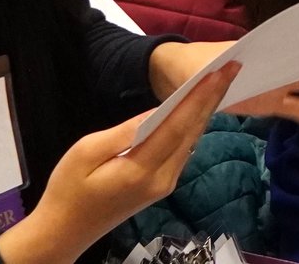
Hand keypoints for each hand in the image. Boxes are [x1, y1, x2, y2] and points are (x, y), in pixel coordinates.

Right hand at [0, 64, 237, 263]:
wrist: (66, 231)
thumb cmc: (68, 189)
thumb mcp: (85, 153)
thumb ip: (123, 133)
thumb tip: (154, 111)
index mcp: (140, 170)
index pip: (178, 127)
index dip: (200, 97)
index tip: (219, 72)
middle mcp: (161, 179)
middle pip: (191, 132)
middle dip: (212, 98)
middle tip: (232, 67)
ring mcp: (165, 185)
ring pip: (191, 141)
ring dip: (206, 110)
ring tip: (221, 81)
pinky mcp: (163, 186)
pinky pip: (183, 150)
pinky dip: (194, 126)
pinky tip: (201, 107)